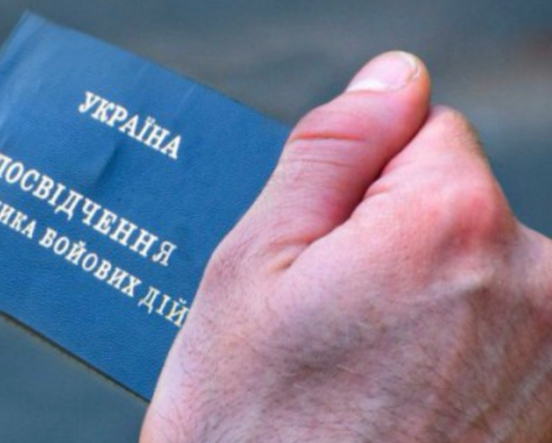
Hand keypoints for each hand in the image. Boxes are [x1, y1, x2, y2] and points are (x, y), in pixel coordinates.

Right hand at [141, 51, 551, 441]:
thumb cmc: (252, 435)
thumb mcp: (249, 272)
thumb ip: (328, 154)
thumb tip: (389, 80)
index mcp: (449, 227)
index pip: (423, 131)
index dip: (355, 193)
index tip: (322, 261)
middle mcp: (536, 287)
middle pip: (460, 207)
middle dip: (396, 248)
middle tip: (330, 332)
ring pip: (481, 276)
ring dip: (428, 311)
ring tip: (361, 383)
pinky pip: (504, 342)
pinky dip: (458, 364)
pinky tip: (400, 413)